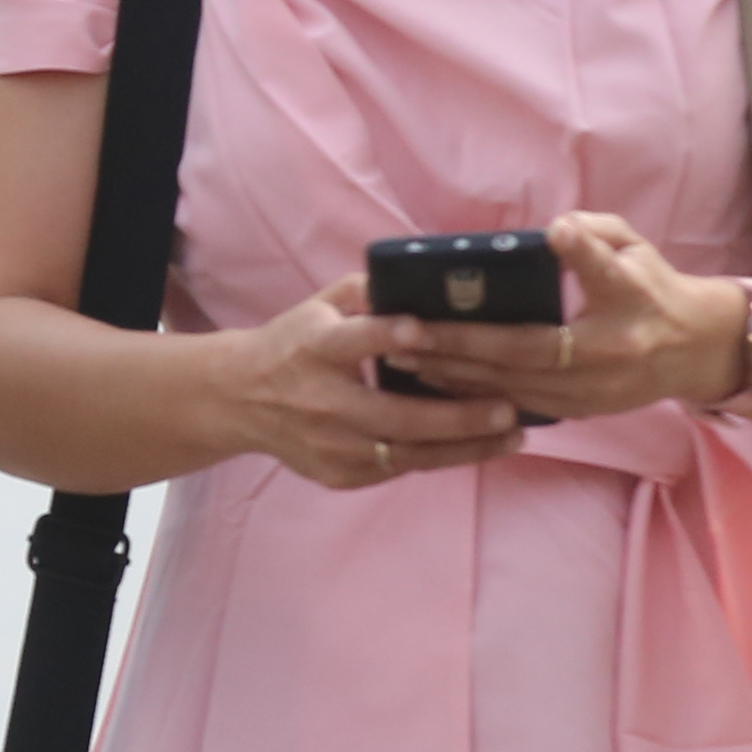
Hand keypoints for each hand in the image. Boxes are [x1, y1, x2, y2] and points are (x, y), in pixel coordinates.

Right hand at [210, 279, 523, 489]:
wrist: (239, 400)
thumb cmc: (294, 343)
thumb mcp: (319, 306)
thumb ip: (366, 290)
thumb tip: (425, 277)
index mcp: (315, 349)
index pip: (352, 341)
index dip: (385, 335)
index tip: (421, 329)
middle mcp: (322, 402)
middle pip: (394, 415)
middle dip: (455, 415)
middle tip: (506, 408)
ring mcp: (330, 445)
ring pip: (406, 454)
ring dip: (464, 447)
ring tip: (512, 436)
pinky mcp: (338, 474)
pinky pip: (398, 469)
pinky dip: (439, 458)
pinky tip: (479, 447)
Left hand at [390, 212, 748, 419]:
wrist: (693, 349)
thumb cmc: (652, 287)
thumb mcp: (634, 248)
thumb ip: (594, 237)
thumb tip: (555, 232)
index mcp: (625, 308)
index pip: (590, 287)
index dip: (568, 264)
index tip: (539, 244)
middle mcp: (606, 359)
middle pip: (522, 356)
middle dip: (457, 345)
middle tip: (404, 330)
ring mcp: (591, 393)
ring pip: (510, 389)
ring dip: (453, 375)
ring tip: (403, 356)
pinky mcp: (579, 412)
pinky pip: (517, 406)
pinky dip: (474, 395)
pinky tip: (434, 380)